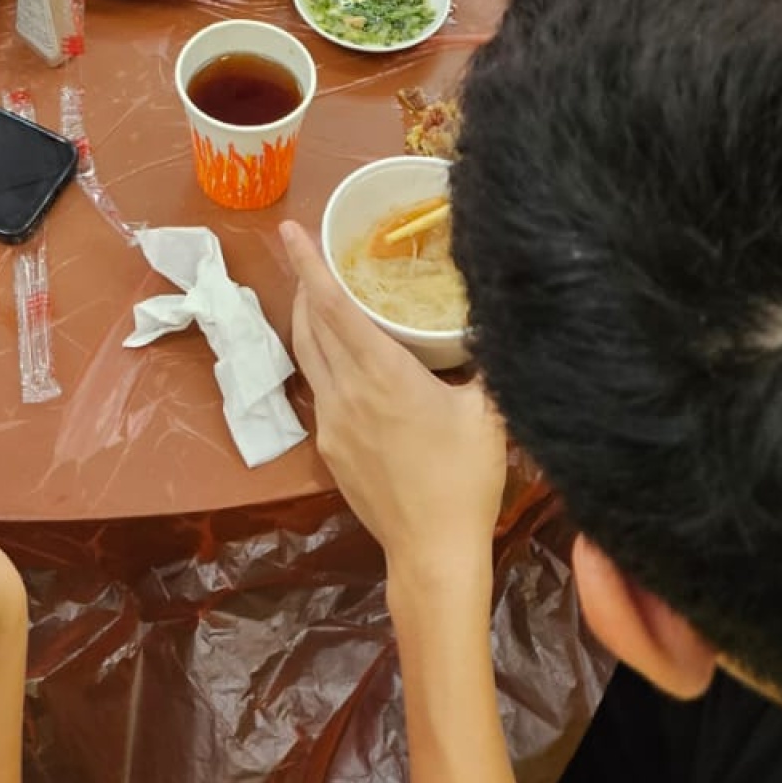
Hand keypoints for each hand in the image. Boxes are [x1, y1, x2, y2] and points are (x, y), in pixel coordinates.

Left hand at [284, 222, 506, 580]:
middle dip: (304, 286)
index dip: (310, 264)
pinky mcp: (330, 449)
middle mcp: (346, 392)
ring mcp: (332, 423)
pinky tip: (345, 366)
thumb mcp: (488, 412)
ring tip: (319, 301)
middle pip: (310, 326)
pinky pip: (321, 391)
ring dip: (308, 323)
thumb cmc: (466, 480)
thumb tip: (492, 321)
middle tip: (307, 254)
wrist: (433, 551)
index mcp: (382, 373)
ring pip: (309, 358)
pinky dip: (324, 362)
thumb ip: (484, 361)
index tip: (290, 231)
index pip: (334, 306)